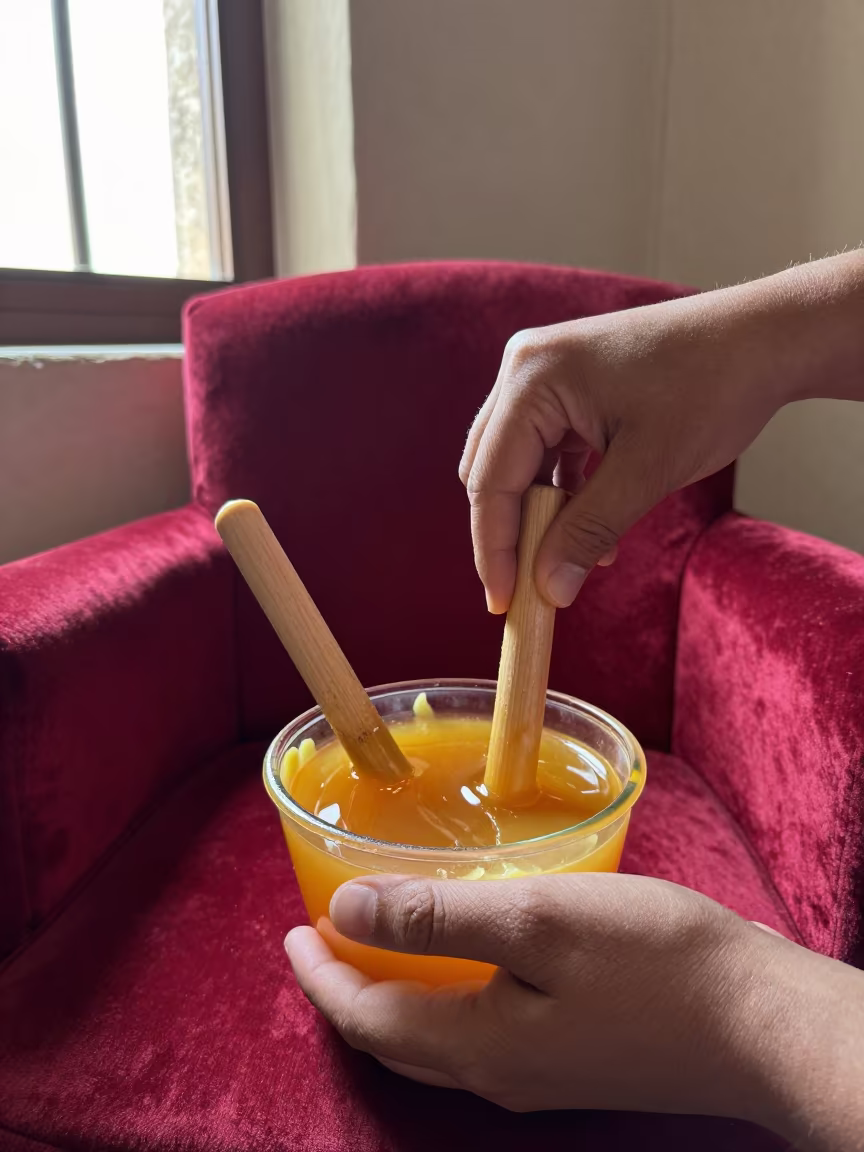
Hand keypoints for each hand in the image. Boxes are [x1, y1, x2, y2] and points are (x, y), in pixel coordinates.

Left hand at [284, 872, 863, 1147]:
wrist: (763, 1026)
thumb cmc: (655, 962)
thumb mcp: (538, 919)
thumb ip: (437, 917)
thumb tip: (345, 911)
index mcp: (479, 1044)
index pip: (365, 1016)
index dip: (319, 975)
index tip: (291, 929)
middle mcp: (499, 1075)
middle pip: (392, 1038)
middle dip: (346, 991)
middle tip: (324, 938)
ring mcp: (539, 1077)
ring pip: (433, 1042)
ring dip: (392, 997)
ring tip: (379, 945)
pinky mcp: (573, 1063)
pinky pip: (476, 1037)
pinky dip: (441, 1001)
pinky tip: (461, 964)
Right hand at [460, 251, 863, 611]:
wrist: (763, 340)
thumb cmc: (711, 390)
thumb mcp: (647, 472)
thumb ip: (588, 531)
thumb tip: (549, 591)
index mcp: (532, 379)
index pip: (490, 479)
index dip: (494, 548)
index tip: (504, 605)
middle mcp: (525, 368)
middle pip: (492, 470)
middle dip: (512, 533)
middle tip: (531, 591)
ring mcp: (545, 373)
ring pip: (517, 464)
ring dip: (541, 516)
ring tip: (574, 563)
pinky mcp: (568, 386)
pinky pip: (547, 450)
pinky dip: (563, 493)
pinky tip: (594, 529)